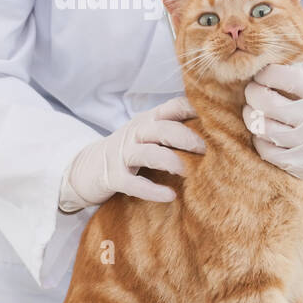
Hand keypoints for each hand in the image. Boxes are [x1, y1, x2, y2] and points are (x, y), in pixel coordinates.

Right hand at [58, 96, 205, 211]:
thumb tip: (212, 132)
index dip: (195, 110)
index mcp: (148, 120)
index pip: (173, 107)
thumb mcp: (147, 134)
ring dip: (172, 161)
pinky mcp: (113, 177)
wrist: (85, 168)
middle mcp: (136, 132)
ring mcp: (123, 154)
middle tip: (207, 150)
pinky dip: (153, 190)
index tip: (218, 118)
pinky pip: (134, 183)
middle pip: (164, 128)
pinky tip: (170, 196)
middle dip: (187, 137)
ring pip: (150, 153)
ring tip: (189, 171)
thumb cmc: (127, 152)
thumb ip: (172, 130)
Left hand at [242, 64, 302, 185]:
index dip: (266, 73)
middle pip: (267, 104)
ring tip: (255, 110)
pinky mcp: (302, 166)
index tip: (261, 74)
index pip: (287, 78)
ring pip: (262, 129)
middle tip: (253, 91)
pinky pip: (266, 152)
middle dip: (252, 93)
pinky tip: (264, 132)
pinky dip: (259, 139)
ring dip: (252, 116)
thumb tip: (272, 66)